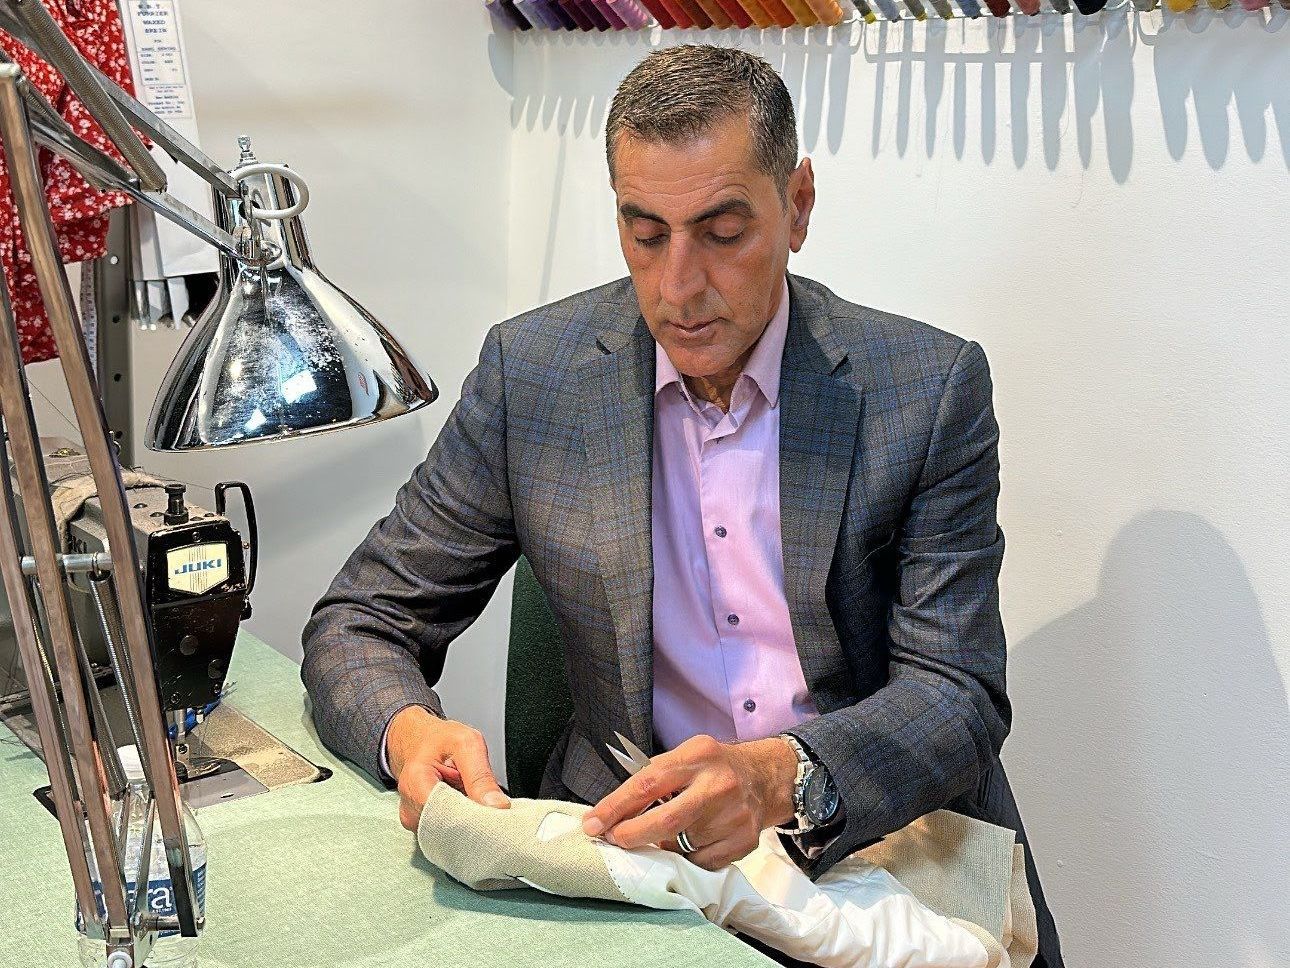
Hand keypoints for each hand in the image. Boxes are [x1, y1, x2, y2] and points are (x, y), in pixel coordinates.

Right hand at [388, 706, 508, 830]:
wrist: (418, 742)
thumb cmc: (439, 740)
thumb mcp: (466, 744)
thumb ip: (480, 776)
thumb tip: (498, 806)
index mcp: (416, 784)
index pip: (448, 817)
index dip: (474, 817)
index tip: (494, 810)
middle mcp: (410, 810)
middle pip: (449, 831)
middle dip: (474, 822)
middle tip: (491, 805)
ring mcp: (415, 822)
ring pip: (450, 835)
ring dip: (469, 822)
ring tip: (475, 800)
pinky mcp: (422, 828)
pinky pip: (447, 834)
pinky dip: (461, 823)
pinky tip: (467, 807)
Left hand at [581, 734, 797, 869]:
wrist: (765, 777)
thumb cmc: (714, 766)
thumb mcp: (686, 755)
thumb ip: (654, 778)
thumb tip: (612, 812)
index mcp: (697, 756)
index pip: (647, 783)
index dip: (615, 806)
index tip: (592, 823)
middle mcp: (717, 785)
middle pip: (666, 821)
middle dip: (631, 835)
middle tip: (613, 840)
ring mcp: (733, 816)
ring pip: (681, 844)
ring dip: (663, 844)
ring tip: (667, 831)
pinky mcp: (743, 841)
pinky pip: (700, 860)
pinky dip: (688, 855)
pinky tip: (693, 839)